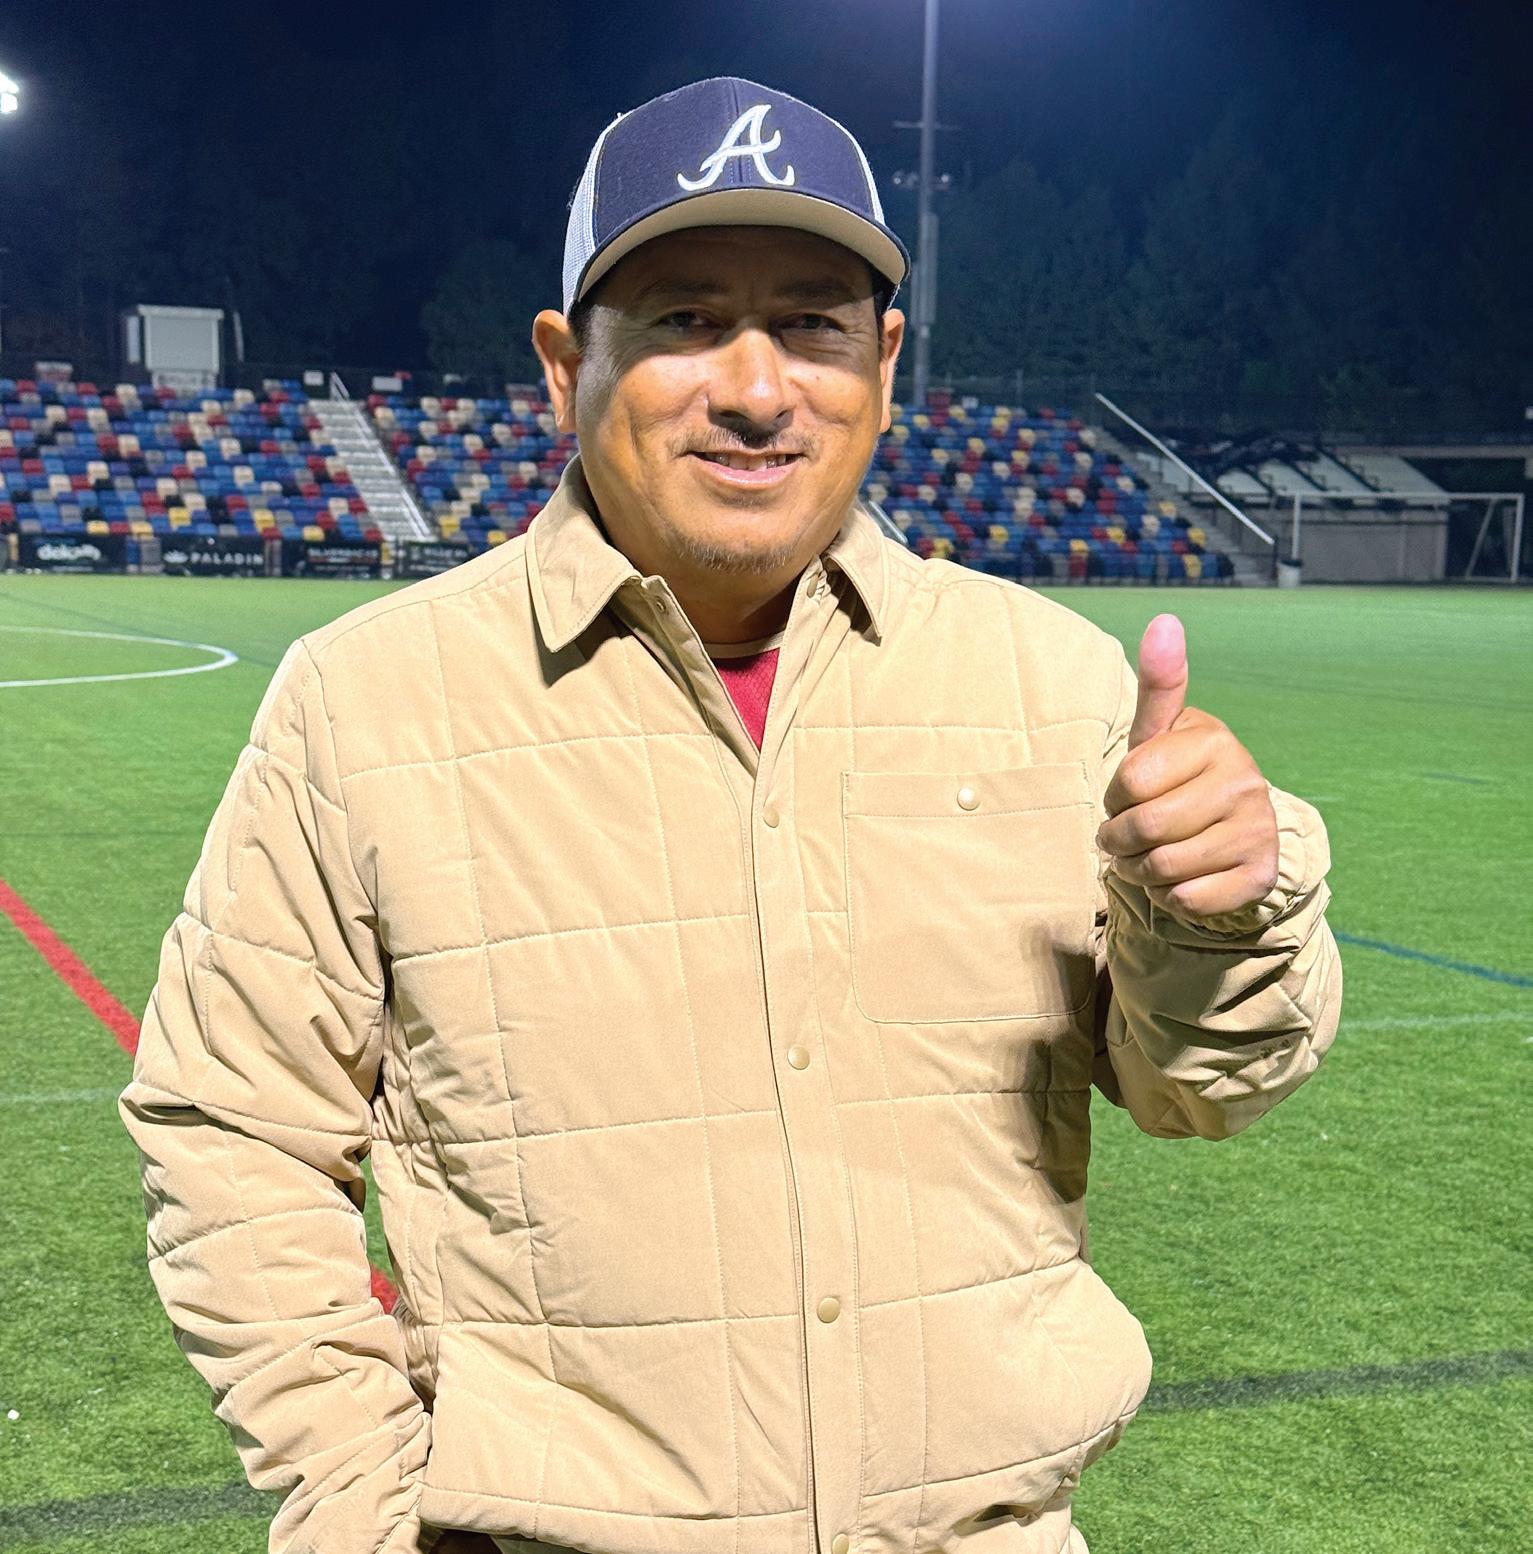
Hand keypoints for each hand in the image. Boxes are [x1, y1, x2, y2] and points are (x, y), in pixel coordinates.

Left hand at [1095, 613, 1279, 919]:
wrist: (1231, 835)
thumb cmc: (1176, 778)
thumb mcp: (1160, 734)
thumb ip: (1159, 684)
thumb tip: (1164, 620)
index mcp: (1213, 740)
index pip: (1130, 780)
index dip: (1116, 796)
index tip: (1130, 794)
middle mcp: (1244, 780)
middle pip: (1143, 828)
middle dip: (1120, 840)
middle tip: (1127, 836)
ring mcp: (1256, 829)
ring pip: (1162, 868)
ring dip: (1141, 870)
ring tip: (1150, 855)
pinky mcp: (1258, 877)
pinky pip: (1186, 900)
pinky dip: (1169, 896)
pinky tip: (1182, 876)